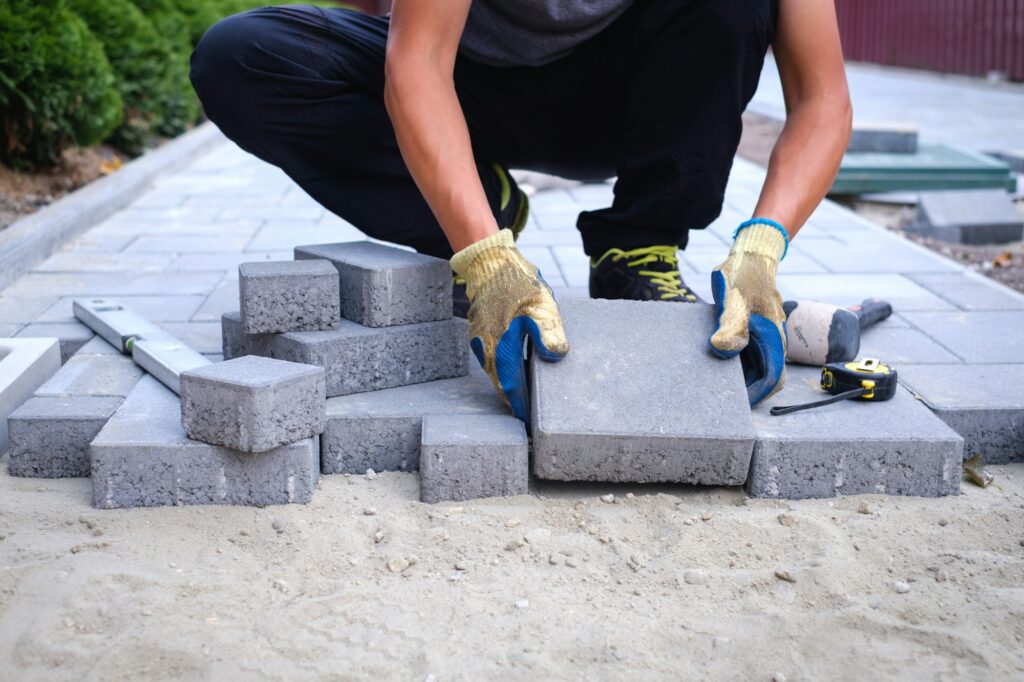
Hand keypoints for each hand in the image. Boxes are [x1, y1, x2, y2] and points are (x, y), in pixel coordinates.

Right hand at [451, 229, 569, 419]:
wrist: (490, 262)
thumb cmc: (518, 283)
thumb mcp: (541, 305)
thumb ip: (548, 333)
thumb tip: (555, 357)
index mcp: (502, 349)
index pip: (512, 389)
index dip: (521, 408)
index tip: (529, 424)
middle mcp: (487, 349)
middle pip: (501, 384)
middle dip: (514, 400)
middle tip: (528, 415)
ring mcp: (480, 340)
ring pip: (495, 371)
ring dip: (508, 384)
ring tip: (524, 395)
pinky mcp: (479, 331)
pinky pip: (491, 357)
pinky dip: (503, 368)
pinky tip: (515, 366)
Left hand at [707, 220, 788, 405]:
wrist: (750, 252)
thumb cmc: (744, 275)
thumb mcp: (734, 300)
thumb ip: (730, 327)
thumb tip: (723, 350)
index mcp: (773, 338)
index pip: (773, 379)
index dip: (757, 395)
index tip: (736, 404)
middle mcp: (773, 340)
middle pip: (765, 376)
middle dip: (746, 390)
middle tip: (720, 398)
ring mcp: (764, 335)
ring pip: (756, 365)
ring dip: (740, 376)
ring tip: (715, 384)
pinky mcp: (754, 329)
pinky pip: (748, 353)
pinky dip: (735, 361)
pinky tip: (715, 361)